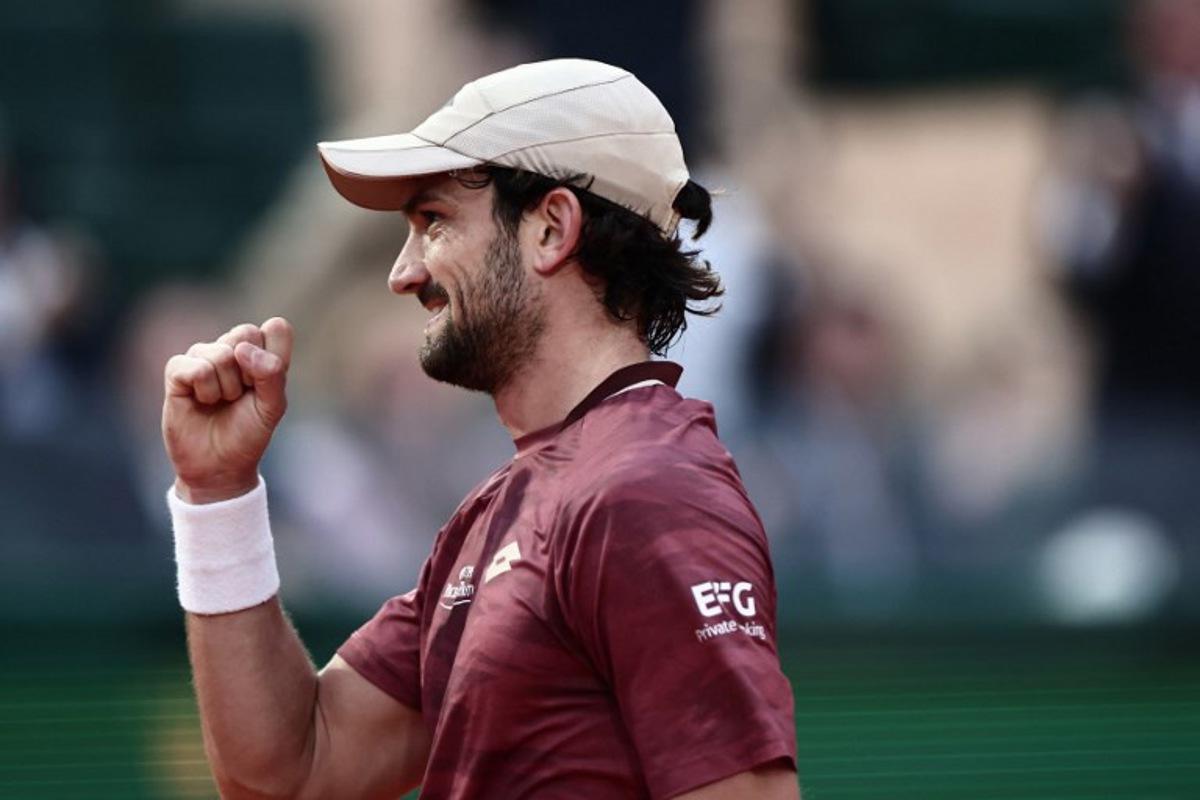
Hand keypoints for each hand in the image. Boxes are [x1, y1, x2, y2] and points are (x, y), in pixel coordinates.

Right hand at [162, 317, 293, 503]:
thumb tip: (241, 349)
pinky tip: (202, 402)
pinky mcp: (177, 371)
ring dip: (226, 388)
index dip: (274, 358)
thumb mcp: (273, 407)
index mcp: (259, 352)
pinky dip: (205, 391)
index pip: (275, 329)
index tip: (266, 385)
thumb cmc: (248, 433)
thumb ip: (272, 374)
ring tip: (221, 402)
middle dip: (249, 373)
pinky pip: (194, 367)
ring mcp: (201, 357)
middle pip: (245, 333)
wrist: (219, 466)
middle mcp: (230, 349)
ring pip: (220, 353)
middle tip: (242, 396)